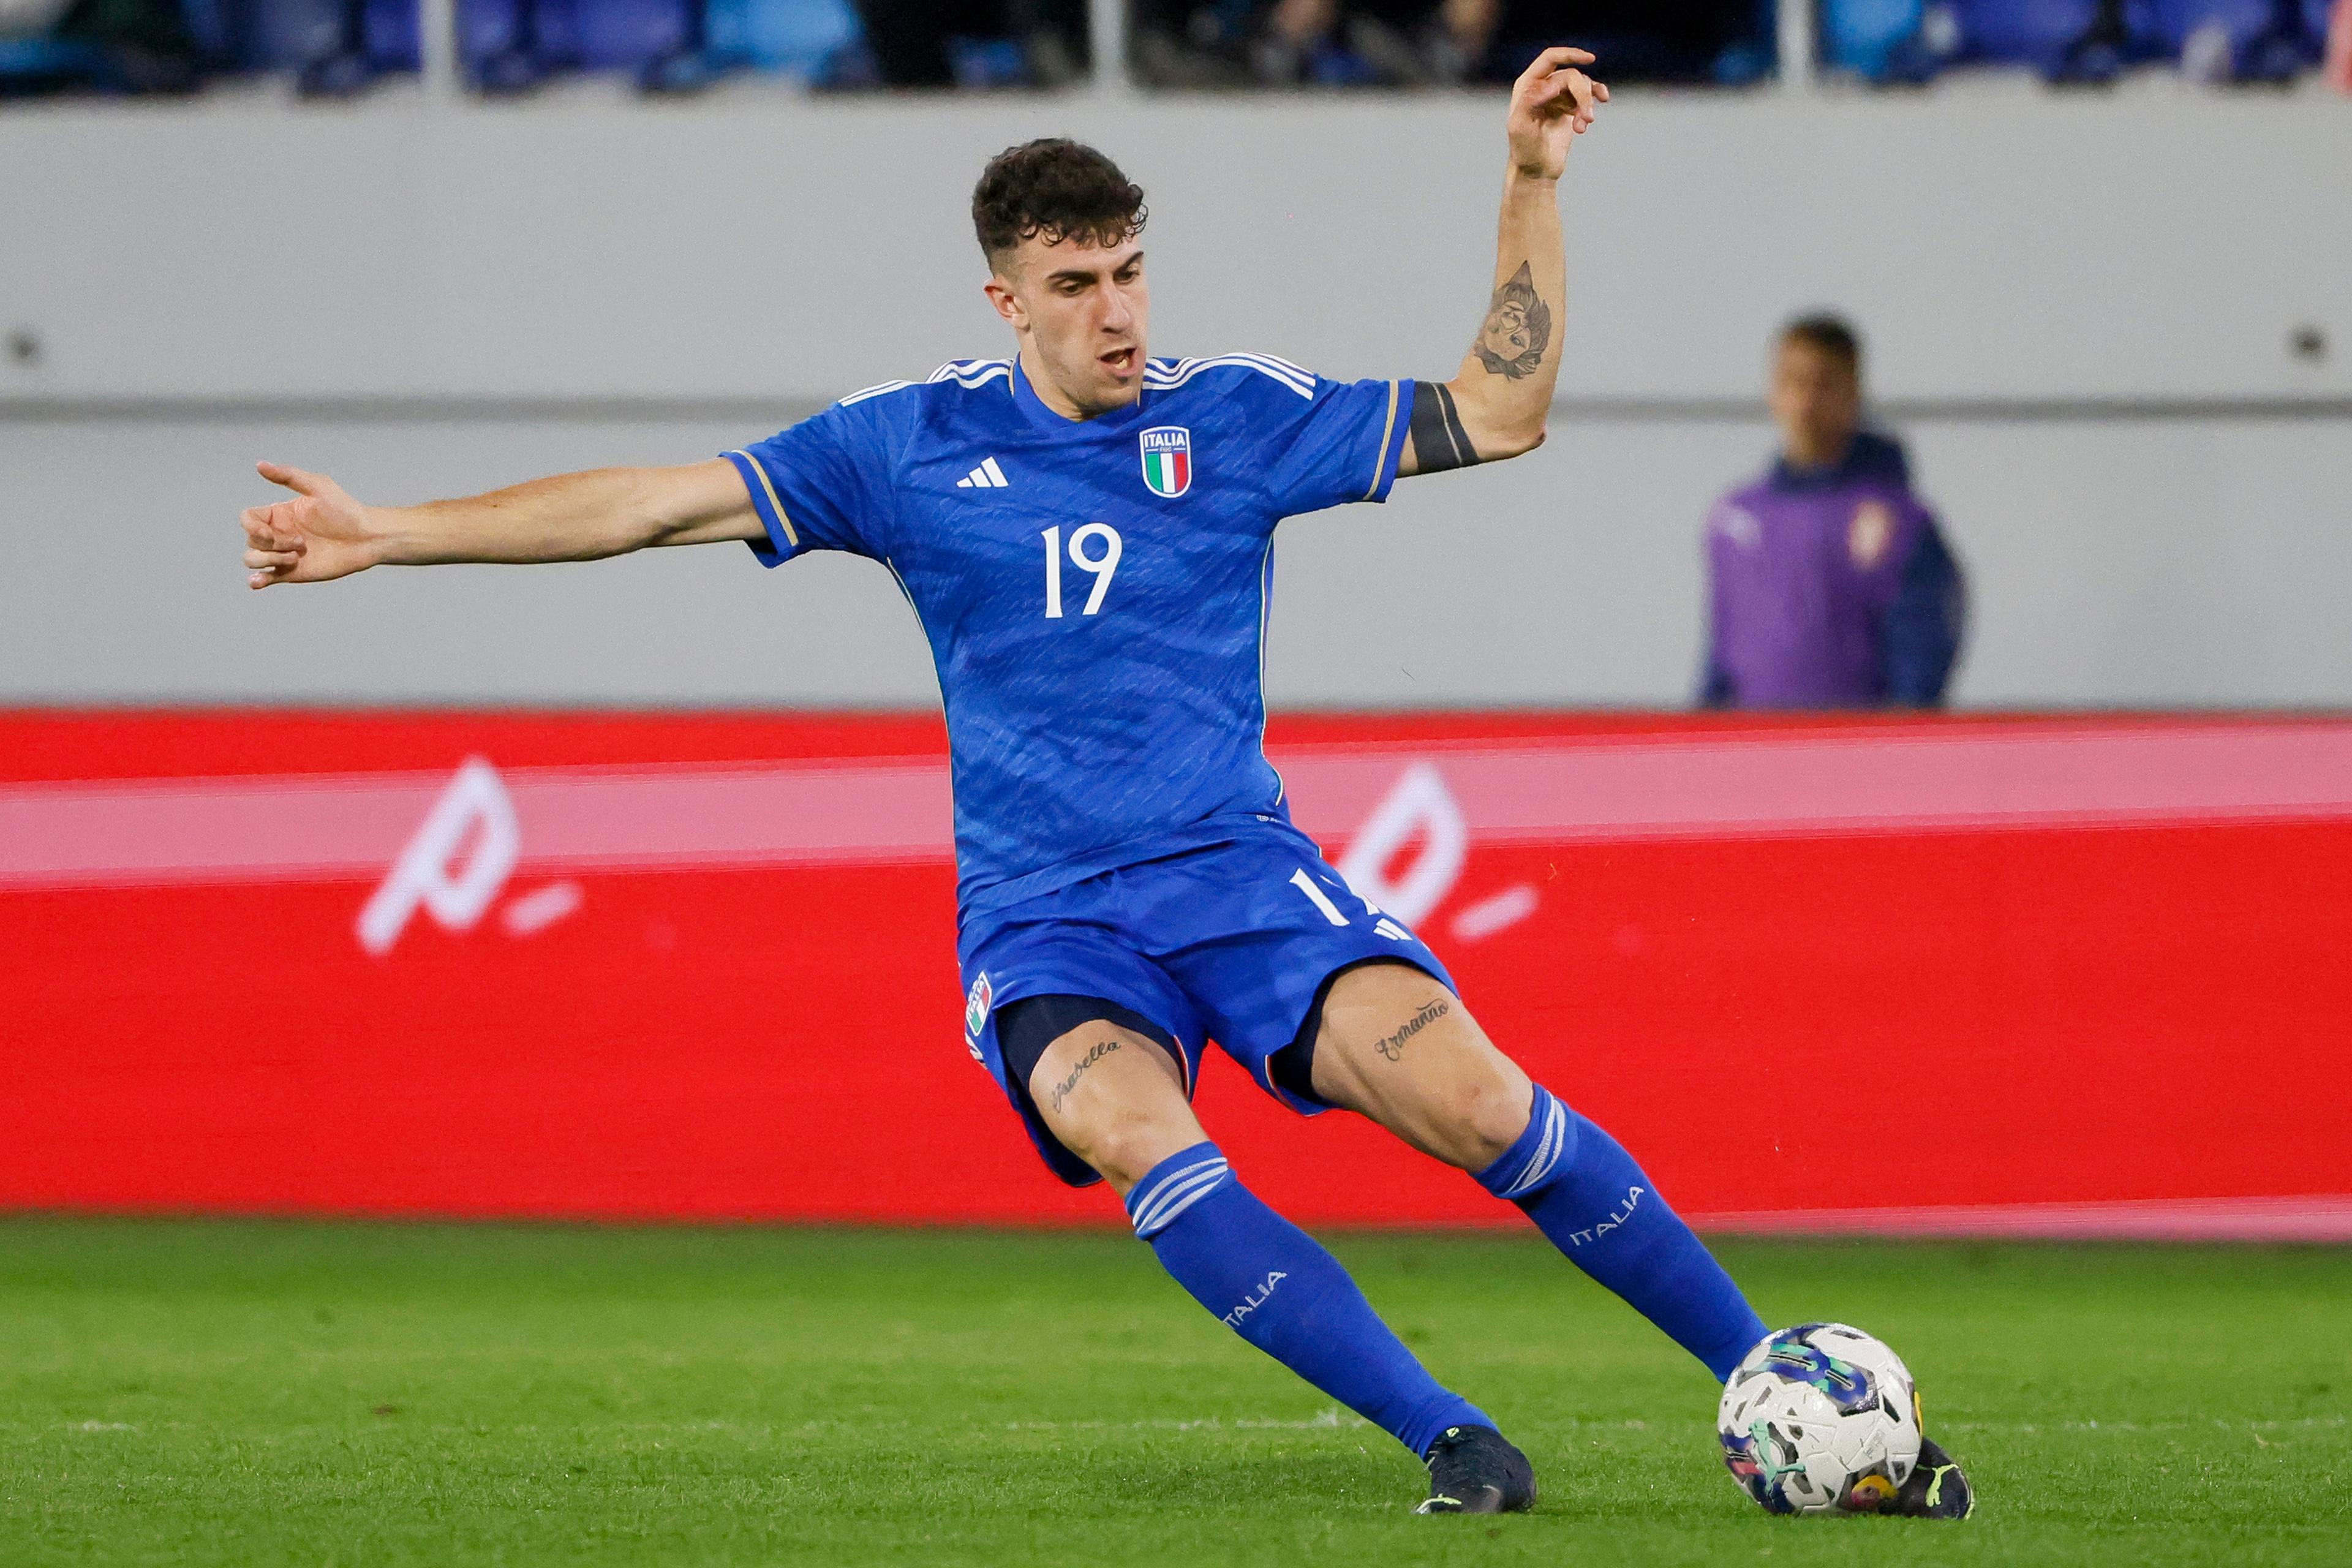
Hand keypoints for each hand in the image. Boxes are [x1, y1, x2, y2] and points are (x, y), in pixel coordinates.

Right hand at [241, 461, 381, 587]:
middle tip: (301, 542)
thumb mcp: (318, 487)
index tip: (267, 531)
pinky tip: (258, 581)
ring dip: (267, 560)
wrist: (367, 538)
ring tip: (295, 558)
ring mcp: (283, 554)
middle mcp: (278, 534)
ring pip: (253, 559)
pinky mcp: (292, 572)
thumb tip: (259, 464)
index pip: (248, 519)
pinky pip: (265, 578)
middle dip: (271, 543)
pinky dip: (257, 581)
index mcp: (279, 514)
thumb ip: (288, 476)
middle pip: (252, 540)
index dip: (251, 526)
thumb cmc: (346, 510)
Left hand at [1506, 46, 1606, 181]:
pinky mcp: (1571, 107)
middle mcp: (1543, 85)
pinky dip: (1597, 98)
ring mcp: (1559, 95)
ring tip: (1584, 126)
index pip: (1550, 58)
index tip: (1590, 59)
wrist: (1536, 169)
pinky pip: (1589, 94)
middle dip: (1583, 94)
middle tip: (1588, 118)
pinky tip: (1602, 103)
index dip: (1570, 54)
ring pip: (1582, 86)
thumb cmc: (1523, 149)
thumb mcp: (1519, 127)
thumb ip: (1530, 103)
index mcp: (1528, 85)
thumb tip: (1551, 85)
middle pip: (1571, 76)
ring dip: (1587, 105)